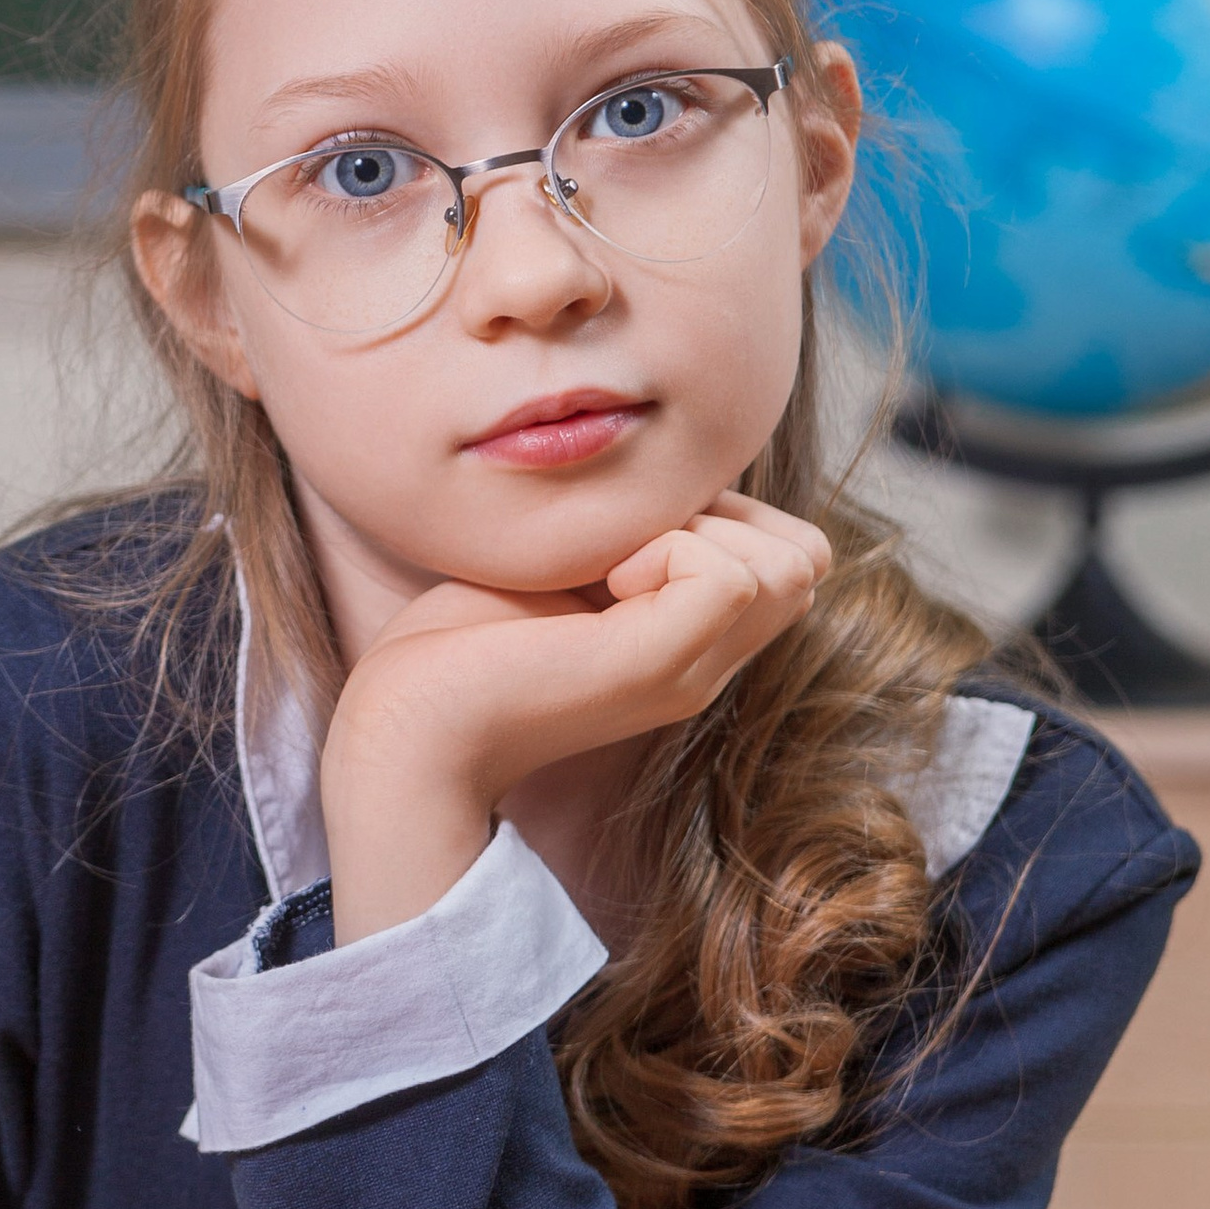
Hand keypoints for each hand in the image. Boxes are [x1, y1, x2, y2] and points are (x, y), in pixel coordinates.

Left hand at [321, 492, 827, 940]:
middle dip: (725, 512)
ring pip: (788, 562)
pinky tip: (601, 581)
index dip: (726, 513)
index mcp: (690, 643)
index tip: (630, 531)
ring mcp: (689, 672)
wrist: (404, 726)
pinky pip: (731, 573)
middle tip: (623, 543)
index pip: (794, 556)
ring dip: (698, 527)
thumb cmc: (461, 642)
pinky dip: (669, 546)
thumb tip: (681, 482)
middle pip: (806, 557)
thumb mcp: (573, 567)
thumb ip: (636, 539)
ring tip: (609, 565)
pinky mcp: (658, 666)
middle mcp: (706, 665)